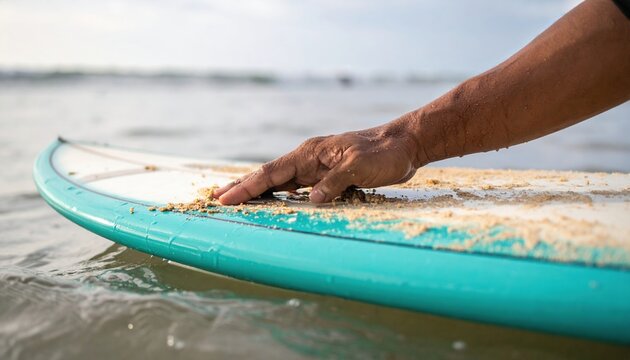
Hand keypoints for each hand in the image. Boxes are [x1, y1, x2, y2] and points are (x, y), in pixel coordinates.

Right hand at [214, 121, 421, 203]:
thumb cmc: (383, 154)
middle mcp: (308, 159)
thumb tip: (311, 200)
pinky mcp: (327, 175)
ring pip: (280, 181)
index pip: (271, 173)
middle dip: (243, 187)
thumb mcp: (359, 167)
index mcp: (311, 153)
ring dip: (257, 191)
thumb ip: (333, 182)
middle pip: (268, 175)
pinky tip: (273, 201)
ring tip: (235, 199)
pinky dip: (279, 194)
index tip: (225, 198)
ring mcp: (316, 166)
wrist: (403, 144)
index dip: (247, 187)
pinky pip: (296, 186)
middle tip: (216, 197)